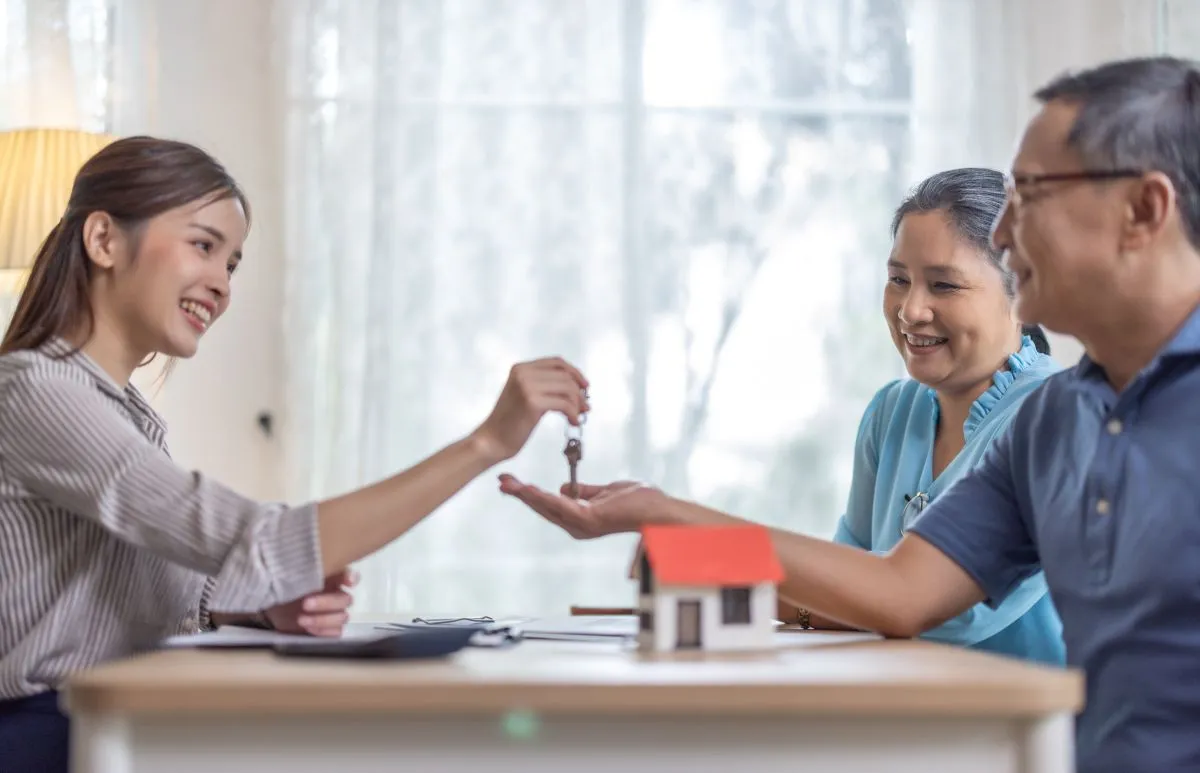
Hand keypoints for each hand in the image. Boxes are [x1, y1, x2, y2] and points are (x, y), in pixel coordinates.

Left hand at [264, 568, 357, 636]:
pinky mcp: (328, 629)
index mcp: (331, 577)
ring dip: (322, 619)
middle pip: (345, 600)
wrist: (272, 607)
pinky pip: (336, 632)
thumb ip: (299, 571)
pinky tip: (308, 628)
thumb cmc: (283, 586)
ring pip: (342, 617)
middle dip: (326, 603)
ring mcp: (334, 613)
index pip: (349, 575)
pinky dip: (323, 631)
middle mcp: (336, 594)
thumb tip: (300, 563)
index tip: (347, 582)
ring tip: (301, 619)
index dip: (351, 578)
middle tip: (305, 604)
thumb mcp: (287, 576)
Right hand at [471, 357, 588, 463]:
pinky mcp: (532, 402)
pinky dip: (573, 414)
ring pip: (567, 389)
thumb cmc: (510, 422)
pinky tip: (573, 423)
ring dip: (578, 404)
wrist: (492, 441)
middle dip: (579, 392)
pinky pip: (564, 404)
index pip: (556, 362)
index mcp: (520, 368)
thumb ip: (543, 386)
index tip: (585, 386)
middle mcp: (523, 373)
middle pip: (565, 376)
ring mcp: (527, 386)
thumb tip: (577, 388)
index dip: (575, 372)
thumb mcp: (524, 395)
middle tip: (585, 408)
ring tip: (578, 416)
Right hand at [498, 476, 668, 538]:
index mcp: (580, 519)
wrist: (657, 509)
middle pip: (542, 508)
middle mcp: (577, 526)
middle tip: (501, 480)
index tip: (512, 482)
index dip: (529, 495)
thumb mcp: (605, 492)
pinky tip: (529, 488)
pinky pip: (560, 505)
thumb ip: (585, 491)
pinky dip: (542, 496)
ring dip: (526, 494)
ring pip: (547, 507)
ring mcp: (582, 525)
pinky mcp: (588, 520)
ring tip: (507, 483)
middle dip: (520, 494)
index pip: (549, 506)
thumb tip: (565, 487)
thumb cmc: (639, 501)